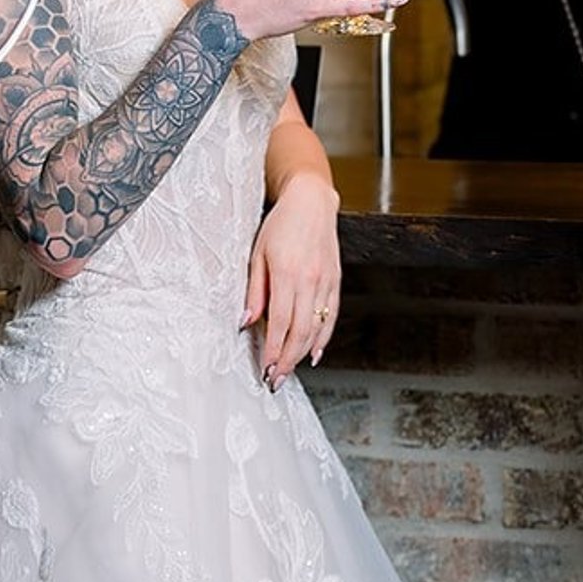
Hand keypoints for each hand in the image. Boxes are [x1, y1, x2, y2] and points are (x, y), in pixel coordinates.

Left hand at [244, 171, 339, 388]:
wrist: (311, 202)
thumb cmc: (280, 224)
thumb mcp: (257, 253)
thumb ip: (255, 290)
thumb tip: (247, 322)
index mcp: (287, 273)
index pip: (281, 323)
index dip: (274, 351)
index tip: (266, 370)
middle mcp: (310, 280)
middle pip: (300, 332)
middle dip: (288, 360)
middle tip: (276, 380)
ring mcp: (326, 282)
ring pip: (317, 328)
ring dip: (303, 354)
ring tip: (290, 371)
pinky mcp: (335, 282)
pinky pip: (330, 317)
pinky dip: (323, 338)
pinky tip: (314, 352)